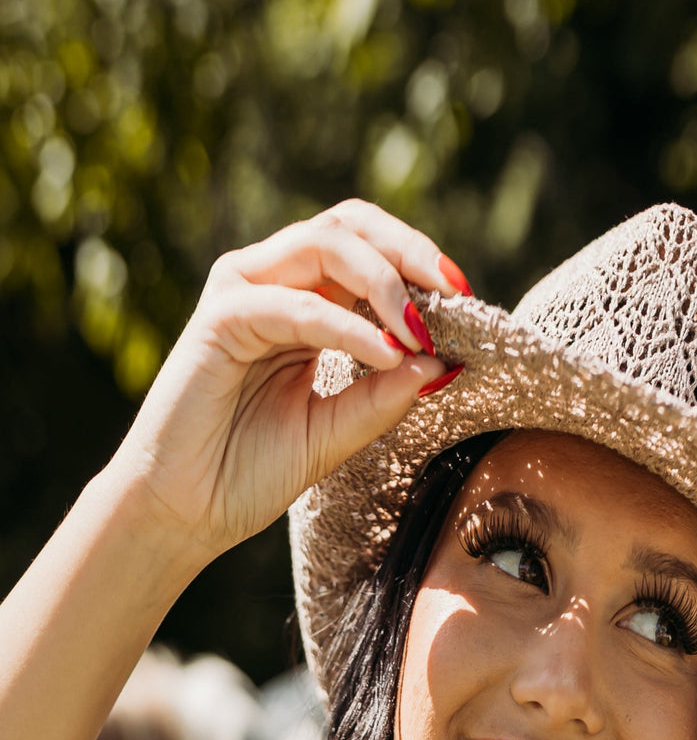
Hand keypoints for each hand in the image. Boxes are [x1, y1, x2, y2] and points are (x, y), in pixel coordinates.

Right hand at [108, 201, 464, 564]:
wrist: (187, 513)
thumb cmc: (252, 469)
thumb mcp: (340, 430)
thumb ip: (386, 394)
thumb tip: (445, 361)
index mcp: (303, 300)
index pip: (367, 246)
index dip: (417, 259)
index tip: (466, 299)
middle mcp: (271, 283)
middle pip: (348, 226)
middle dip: (408, 251)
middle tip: (454, 293)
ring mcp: (241, 294)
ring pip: (323, 245)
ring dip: (384, 283)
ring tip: (422, 330)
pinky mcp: (219, 319)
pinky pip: (296, 305)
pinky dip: (347, 326)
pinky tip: (383, 353)